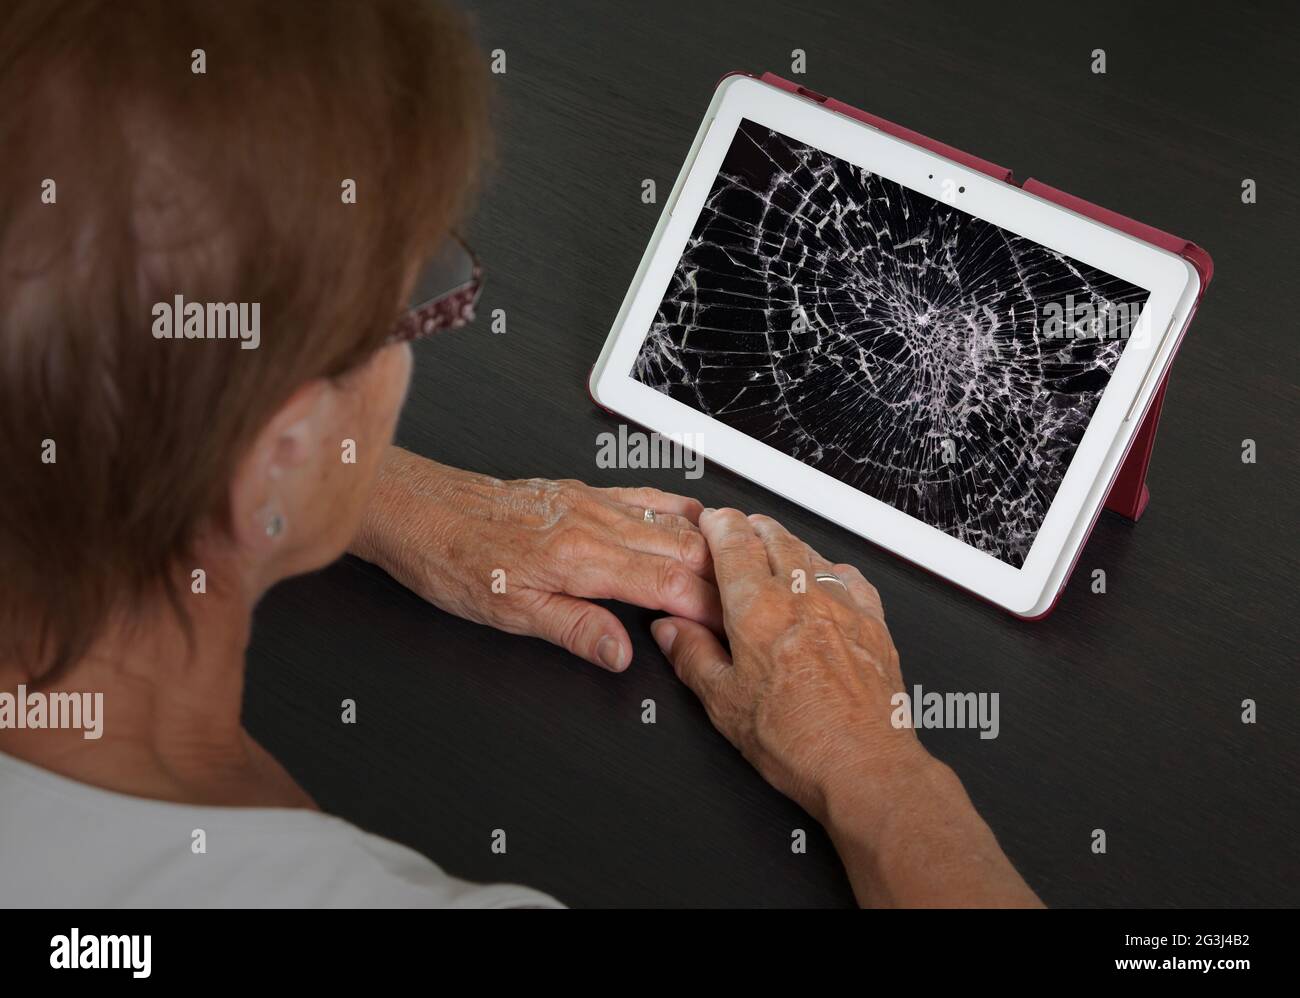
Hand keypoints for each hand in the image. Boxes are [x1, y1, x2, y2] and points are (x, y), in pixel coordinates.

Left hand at [350, 447, 721, 670]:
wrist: (419, 509)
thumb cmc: (452, 559)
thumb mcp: (508, 613)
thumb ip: (573, 629)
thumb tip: (620, 652)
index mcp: (580, 557)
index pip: (669, 584)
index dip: (710, 608)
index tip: (733, 629)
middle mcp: (592, 521)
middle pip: (684, 549)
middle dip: (723, 580)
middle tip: (747, 609)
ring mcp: (589, 502)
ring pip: (672, 520)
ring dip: (709, 547)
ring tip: (737, 571)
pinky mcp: (579, 493)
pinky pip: (644, 497)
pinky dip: (679, 513)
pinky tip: (692, 521)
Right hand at [651, 508, 1040, 906]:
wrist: (865, 766)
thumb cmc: (799, 741)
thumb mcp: (723, 704)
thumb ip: (692, 657)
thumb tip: (671, 632)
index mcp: (757, 610)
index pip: (733, 540)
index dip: (718, 523)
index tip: (710, 520)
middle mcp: (802, 596)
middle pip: (773, 535)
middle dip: (750, 526)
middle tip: (736, 530)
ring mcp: (842, 605)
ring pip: (810, 551)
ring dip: (787, 542)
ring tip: (772, 548)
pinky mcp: (873, 622)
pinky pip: (849, 576)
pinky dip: (829, 568)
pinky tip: (824, 580)